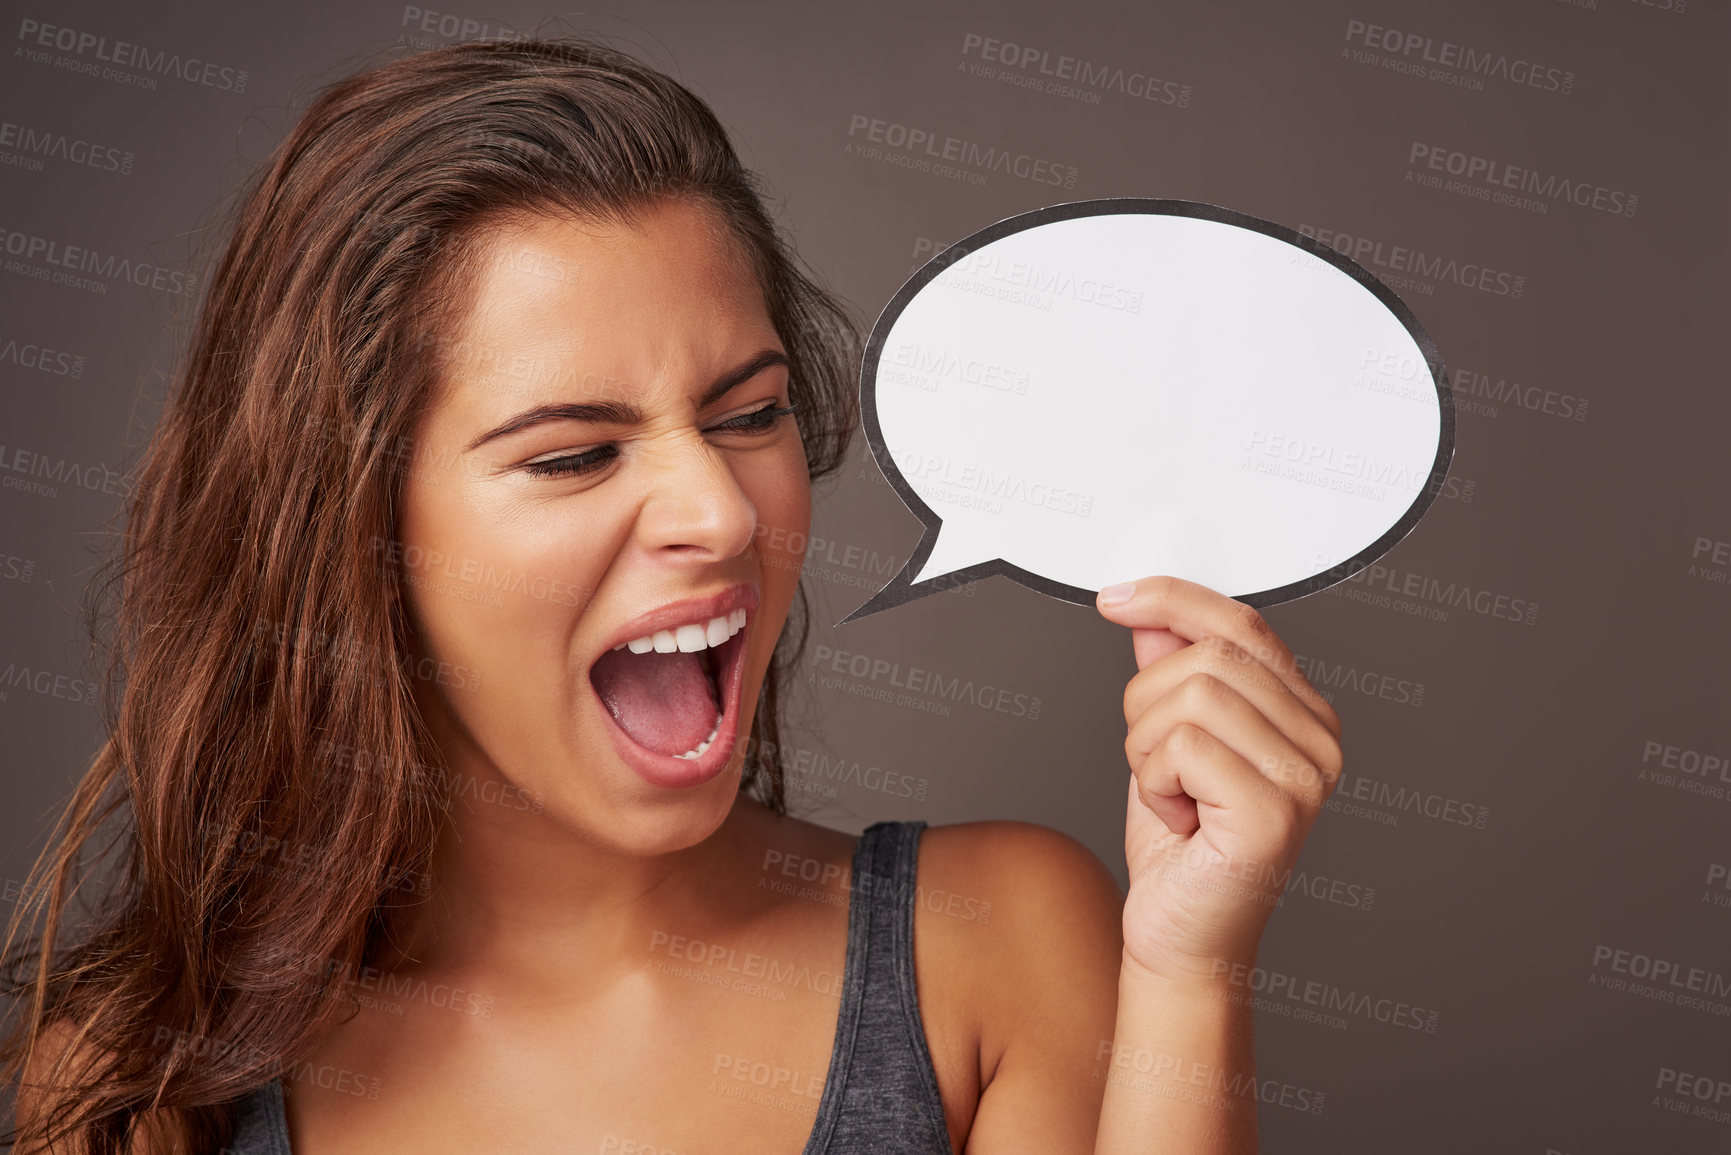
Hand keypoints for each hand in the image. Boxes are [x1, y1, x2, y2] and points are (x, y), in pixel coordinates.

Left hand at [1096, 576, 1343, 983]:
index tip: (1115, 598)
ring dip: (1148, 749)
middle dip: (1148, 705)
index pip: (1242, 625)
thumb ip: (1171, 674)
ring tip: (1172, 795)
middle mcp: (1321, 740)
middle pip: (1207, 655)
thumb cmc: (1179, 850)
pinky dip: (1155, 782)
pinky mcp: (1276, 810)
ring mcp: (1306, 776)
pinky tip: (1179, 819)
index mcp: (1304, 715)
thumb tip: (1154, 615)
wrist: (1180, 938)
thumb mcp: (1165, 741)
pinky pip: (1183, 745)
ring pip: (1190, 695)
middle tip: (1157, 766)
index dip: (1173, 599)